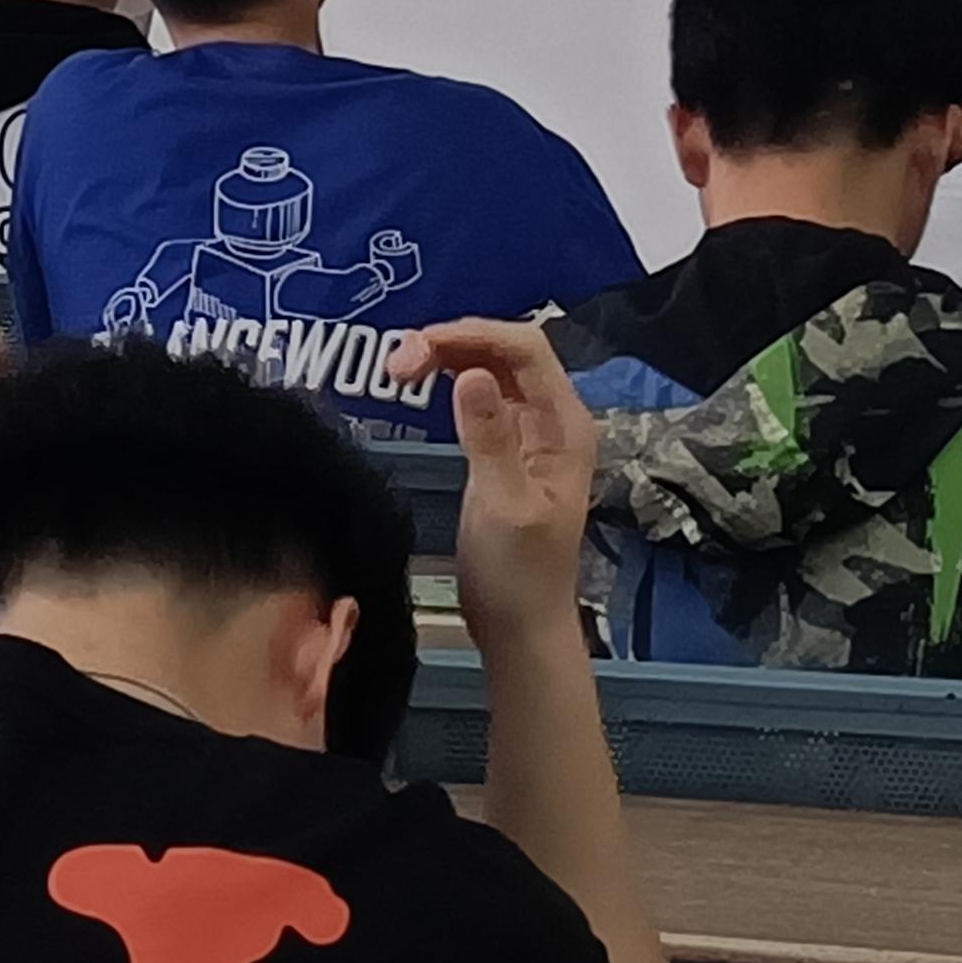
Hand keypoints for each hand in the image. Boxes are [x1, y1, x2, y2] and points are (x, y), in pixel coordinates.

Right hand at [386, 317, 593, 640]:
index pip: (525, 349)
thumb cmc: (520, 575)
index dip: (474, 335)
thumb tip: (471, 375)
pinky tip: (419, 384)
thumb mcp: (504, 507)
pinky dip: (447, 380)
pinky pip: (477, 394)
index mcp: (564, 425)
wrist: (519, 627)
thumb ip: (490, 440)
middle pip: (504, 351)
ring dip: (446, 357)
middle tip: (397, 362)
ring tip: (398, 369)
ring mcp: (526, 432)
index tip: (421, 344)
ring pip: (488, 367)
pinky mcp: (501, 447)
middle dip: (453, 342)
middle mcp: (550, 418)